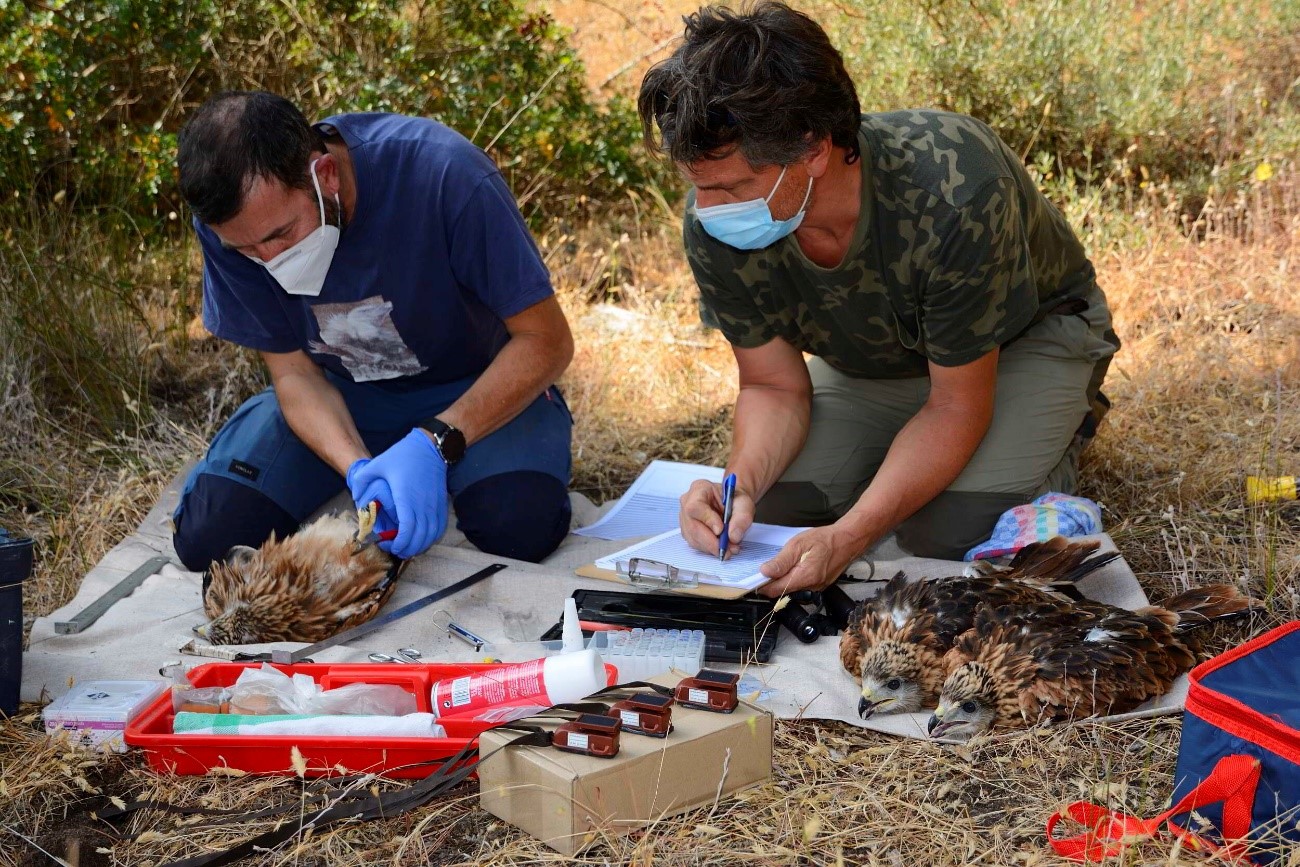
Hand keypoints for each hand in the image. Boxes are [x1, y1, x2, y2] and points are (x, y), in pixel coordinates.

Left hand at [345, 430, 447, 558]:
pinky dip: (431, 538)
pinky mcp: (442, 504)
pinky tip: (421, 538)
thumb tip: (355, 497)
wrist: (430, 446)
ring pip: (431, 535)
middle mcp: (423, 504)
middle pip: (419, 537)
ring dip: (420, 546)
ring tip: (407, 547)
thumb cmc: (403, 455)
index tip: (389, 545)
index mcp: (406, 497)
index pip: (407, 529)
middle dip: (407, 549)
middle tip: (395, 550)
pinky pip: (439, 527)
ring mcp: (434, 505)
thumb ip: (362, 480)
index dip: (399, 542)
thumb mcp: (377, 464)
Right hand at [679, 478, 753, 558]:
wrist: (732, 504)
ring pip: (693, 538)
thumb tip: (733, 536)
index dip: (707, 520)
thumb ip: (742, 517)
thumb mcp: (744, 504)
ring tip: (729, 548)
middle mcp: (687, 502)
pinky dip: (710, 548)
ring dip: (712, 547)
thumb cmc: (735, 500)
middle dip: (711, 542)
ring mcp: (685, 518)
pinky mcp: (688, 531)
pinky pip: (696, 543)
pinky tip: (722, 547)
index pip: (695, 506)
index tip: (721, 530)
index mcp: (699, 489)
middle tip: (728, 549)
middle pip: (692, 526)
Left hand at [756, 523, 866, 597]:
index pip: (776, 590)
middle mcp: (810, 587)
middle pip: (782, 592)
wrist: (848, 540)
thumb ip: (781, 561)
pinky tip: (792, 568)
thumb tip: (765, 572)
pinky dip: (793, 579)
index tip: (753, 580)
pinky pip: (801, 586)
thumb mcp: (798, 544)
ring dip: (782, 581)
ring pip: (791, 590)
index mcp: (804, 577)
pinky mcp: (819, 586)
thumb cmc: (824, 539)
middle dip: (771, 584)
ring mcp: (816, 588)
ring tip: (778, 567)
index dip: (762, 586)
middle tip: (764, 570)